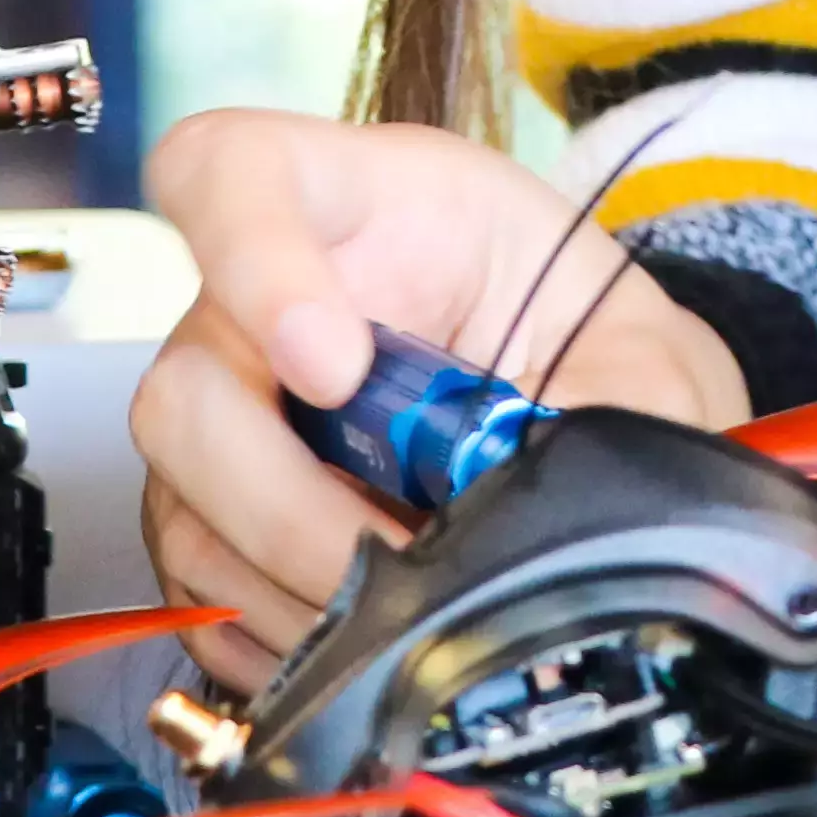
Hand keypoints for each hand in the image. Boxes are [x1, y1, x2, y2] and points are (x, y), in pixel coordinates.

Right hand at [130, 108, 753, 688]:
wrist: (563, 390)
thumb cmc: (570, 326)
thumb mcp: (634, 338)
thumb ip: (628, 399)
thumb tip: (601, 505)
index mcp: (343, 203)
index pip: (228, 176)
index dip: (255, 268)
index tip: (334, 363)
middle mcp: (242, 310)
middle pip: (182, 393)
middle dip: (284, 502)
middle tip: (396, 551)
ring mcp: (216, 421)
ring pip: (187, 517)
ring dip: (301, 589)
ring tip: (421, 606)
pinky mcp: (208, 524)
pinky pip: (204, 601)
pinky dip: (288, 640)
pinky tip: (374, 637)